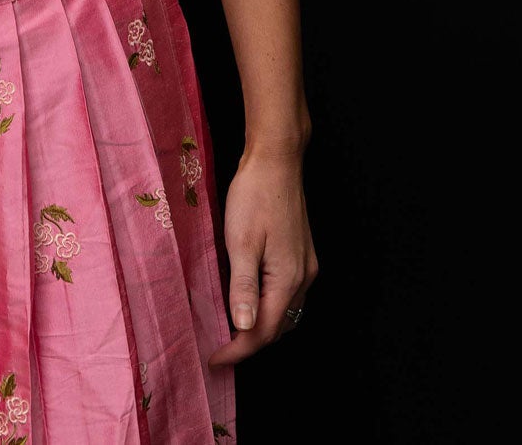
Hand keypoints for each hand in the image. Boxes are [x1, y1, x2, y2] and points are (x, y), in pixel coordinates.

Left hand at [205, 147, 317, 366]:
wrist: (276, 159)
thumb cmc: (254, 196)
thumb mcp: (241, 242)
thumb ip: (244, 287)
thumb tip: (245, 329)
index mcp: (288, 278)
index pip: (264, 331)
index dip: (238, 350)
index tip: (214, 360)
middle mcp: (304, 277)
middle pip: (279, 327)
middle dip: (251, 344)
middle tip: (221, 350)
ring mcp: (306, 265)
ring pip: (286, 312)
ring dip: (263, 328)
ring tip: (234, 334)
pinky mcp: (302, 254)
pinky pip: (288, 294)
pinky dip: (271, 308)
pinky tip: (253, 303)